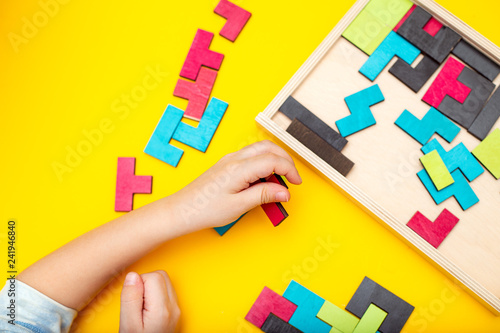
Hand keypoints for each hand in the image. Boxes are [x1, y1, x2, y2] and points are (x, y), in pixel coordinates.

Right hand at [119, 271, 179, 332]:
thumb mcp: (128, 325)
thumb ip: (130, 298)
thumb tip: (133, 275)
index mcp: (162, 309)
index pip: (153, 276)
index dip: (138, 282)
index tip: (132, 298)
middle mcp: (173, 307)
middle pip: (161, 276)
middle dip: (145, 282)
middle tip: (136, 302)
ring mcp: (176, 310)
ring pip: (165, 282)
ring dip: (150, 288)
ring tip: (141, 307)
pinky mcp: (175, 312)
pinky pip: (166, 293)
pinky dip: (156, 295)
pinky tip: (147, 309)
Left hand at [167, 140, 301, 231]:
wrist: (183, 210)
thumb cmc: (206, 209)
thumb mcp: (239, 206)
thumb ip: (264, 196)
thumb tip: (285, 192)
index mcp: (239, 168)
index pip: (273, 160)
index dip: (289, 170)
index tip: (296, 184)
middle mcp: (235, 159)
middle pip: (268, 148)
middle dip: (285, 160)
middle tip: (292, 179)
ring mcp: (230, 160)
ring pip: (260, 150)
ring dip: (274, 160)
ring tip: (279, 180)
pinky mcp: (226, 165)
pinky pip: (251, 156)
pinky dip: (263, 163)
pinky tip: (263, 180)